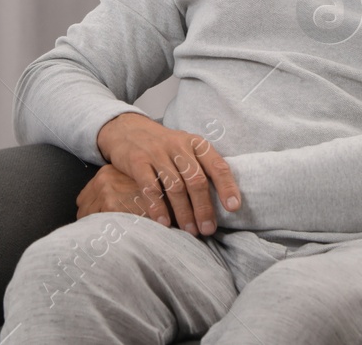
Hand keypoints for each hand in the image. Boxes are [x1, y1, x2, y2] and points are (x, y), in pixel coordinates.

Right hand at [95, 112, 240, 236]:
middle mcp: (179, 146)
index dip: (227, 187)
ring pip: (175, 186)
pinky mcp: (137, 161)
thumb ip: (202, 168)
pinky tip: (164, 223)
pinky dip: (158, 207)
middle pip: (196, 179)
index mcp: (196, 144)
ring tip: (190, 231)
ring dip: (184, 212)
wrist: (128, 130)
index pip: (217, 165)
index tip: (233, 208)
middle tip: (208, 229)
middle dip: (204, 207)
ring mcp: (157, 153)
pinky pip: (150, 187)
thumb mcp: (186, 149)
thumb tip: (223, 203)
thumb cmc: (165, 147)